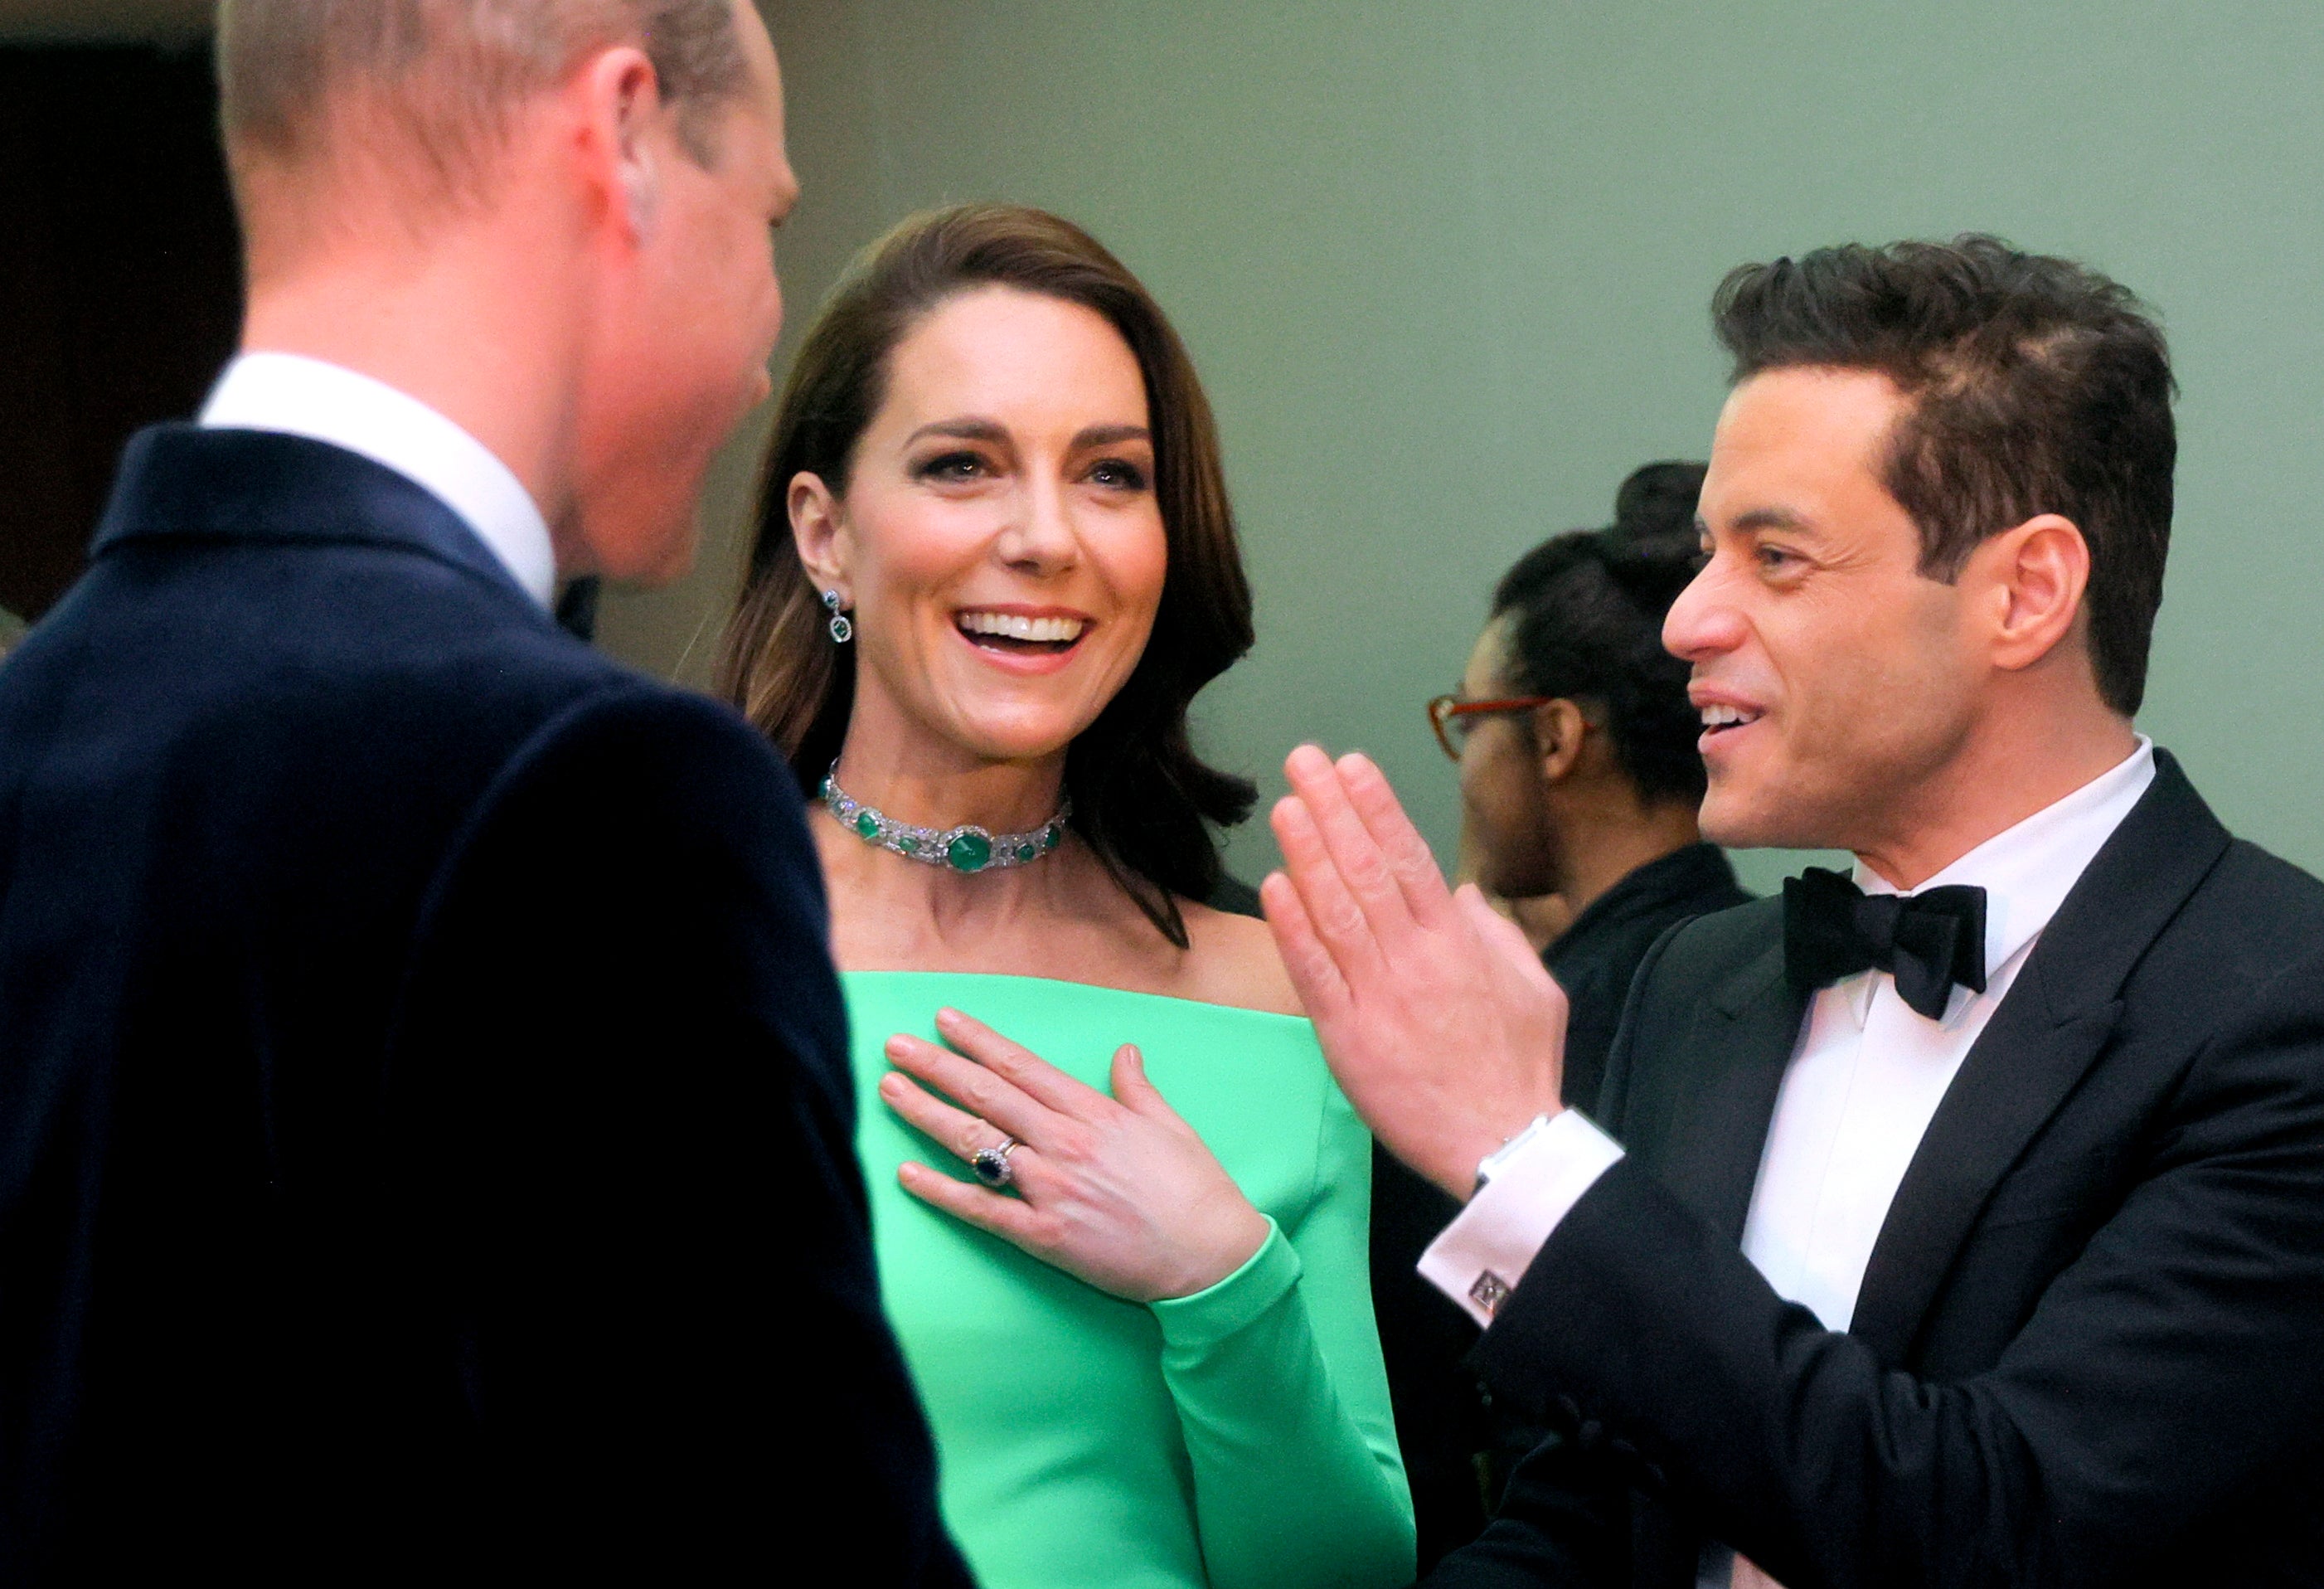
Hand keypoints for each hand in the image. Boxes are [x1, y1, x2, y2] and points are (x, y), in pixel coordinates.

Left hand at [878, 1007, 1271, 1302]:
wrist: (1211, 1256)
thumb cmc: (1196, 1190)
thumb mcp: (1171, 1125)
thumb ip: (1137, 1087)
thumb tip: (1124, 1052)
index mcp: (1094, 1112)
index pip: (1021, 1066)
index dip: (978, 1040)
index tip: (943, 1020)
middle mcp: (1065, 1143)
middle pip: (987, 1095)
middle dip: (936, 1066)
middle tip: (895, 1044)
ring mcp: (1050, 1188)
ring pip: (976, 1143)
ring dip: (927, 1113)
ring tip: (890, 1089)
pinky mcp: (1044, 1235)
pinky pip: (982, 1209)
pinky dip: (941, 1192)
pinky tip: (907, 1175)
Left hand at [1263, 745, 1568, 1199]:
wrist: (1502, 1144)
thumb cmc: (1520, 1068)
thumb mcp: (1535, 988)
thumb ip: (1497, 933)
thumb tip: (1460, 891)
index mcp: (1458, 942)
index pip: (1410, 858)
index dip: (1377, 808)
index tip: (1352, 766)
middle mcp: (1415, 959)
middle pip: (1366, 870)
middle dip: (1333, 809)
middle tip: (1303, 760)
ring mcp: (1378, 996)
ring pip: (1336, 911)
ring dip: (1307, 853)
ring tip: (1285, 805)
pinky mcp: (1348, 1038)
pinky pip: (1314, 974)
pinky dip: (1293, 929)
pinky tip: (1275, 886)